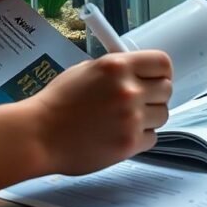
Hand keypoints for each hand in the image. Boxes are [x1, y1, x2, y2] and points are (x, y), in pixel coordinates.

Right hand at [24, 51, 172, 175]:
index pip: (162, 63)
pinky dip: (140, 138)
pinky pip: (152, 137)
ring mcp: (131, 118)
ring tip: (126, 120)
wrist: (39, 135)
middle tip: (140, 101)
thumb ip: (115, 70)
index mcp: (118, 66)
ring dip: (149, 118)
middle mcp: (129, 90)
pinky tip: (120, 134)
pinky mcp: (129, 144)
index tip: (156, 78)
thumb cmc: (57, 103)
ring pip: (163, 115)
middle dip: (156, 95)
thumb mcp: (85, 71)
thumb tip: (138, 73)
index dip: (162, 71)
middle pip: (167, 90)